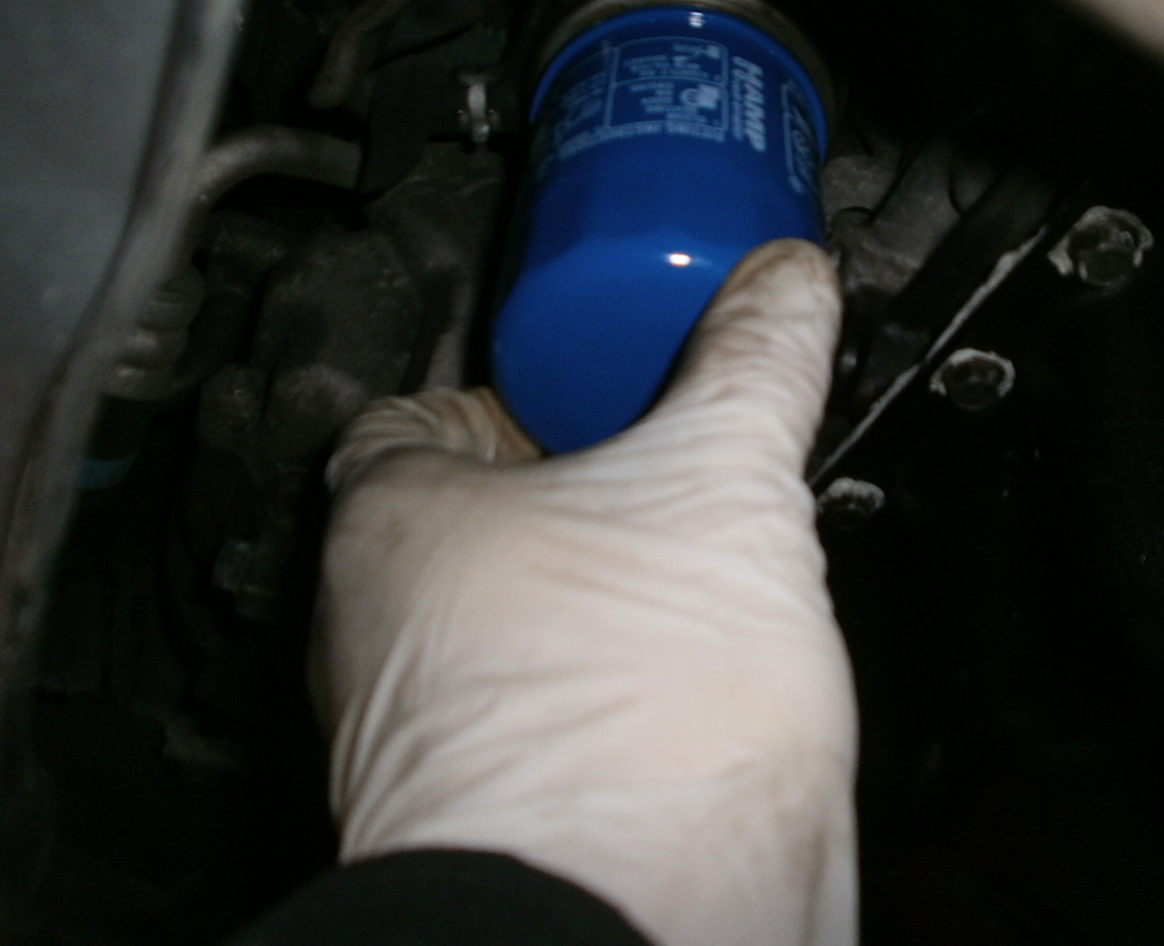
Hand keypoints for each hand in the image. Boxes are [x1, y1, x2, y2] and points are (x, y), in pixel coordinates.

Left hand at [312, 239, 856, 945]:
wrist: (635, 922)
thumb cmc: (630, 713)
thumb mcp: (725, 477)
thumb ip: (758, 361)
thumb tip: (789, 281)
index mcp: (393, 526)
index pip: (407, 417)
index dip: (495, 386)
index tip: (571, 375)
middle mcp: (374, 639)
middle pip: (457, 524)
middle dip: (555, 492)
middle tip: (653, 464)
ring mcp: (419, 743)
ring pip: (492, 628)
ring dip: (576, 596)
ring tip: (682, 571)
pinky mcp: (484, 822)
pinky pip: (533, 717)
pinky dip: (593, 688)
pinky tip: (679, 686)